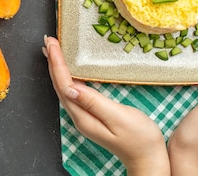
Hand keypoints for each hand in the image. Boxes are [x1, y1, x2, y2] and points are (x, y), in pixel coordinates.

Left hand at [43, 36, 169, 175]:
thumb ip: (94, 102)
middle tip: (49, 40)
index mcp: (83, 116)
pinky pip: (74, 90)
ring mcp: (84, 116)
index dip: (57, 63)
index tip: (53, 44)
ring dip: (58, 68)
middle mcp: (79, 116)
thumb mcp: (119, 117)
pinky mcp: (91, 114)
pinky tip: (69, 69)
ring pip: (65, 87)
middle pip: (60, 85)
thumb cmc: (139, 138)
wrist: (148, 158)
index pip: (64, 84)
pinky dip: (68, 75)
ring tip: (53, 50)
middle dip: (53, 62)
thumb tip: (71, 88)